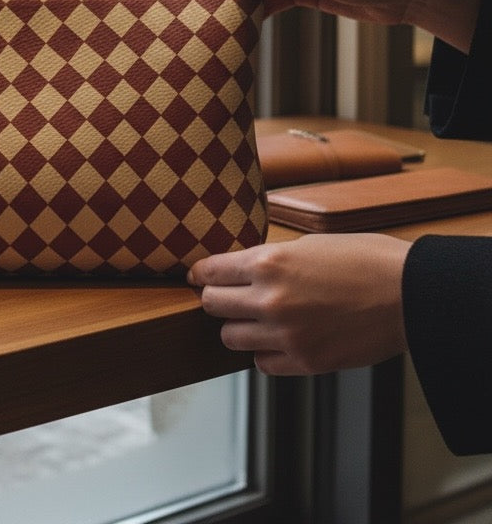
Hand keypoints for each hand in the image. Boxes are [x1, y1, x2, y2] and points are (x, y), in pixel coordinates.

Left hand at [187, 234, 409, 374]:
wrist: (409, 294)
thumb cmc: (363, 259)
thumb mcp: (307, 243)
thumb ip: (269, 260)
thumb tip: (239, 269)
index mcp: (268, 262)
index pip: (210, 271)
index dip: (201, 273)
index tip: (198, 276)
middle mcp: (269, 299)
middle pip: (211, 305)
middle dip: (215, 299)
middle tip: (224, 297)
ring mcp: (286, 334)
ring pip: (229, 338)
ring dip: (237, 328)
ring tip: (253, 320)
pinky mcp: (305, 361)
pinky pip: (262, 363)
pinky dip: (265, 352)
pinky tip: (278, 340)